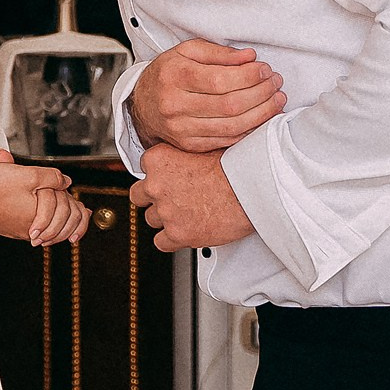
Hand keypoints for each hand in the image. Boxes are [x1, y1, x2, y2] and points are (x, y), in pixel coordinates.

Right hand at [0, 150, 83, 245]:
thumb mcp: (29, 174)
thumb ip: (52, 177)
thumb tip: (66, 182)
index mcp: (39, 219)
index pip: (70, 218)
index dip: (81, 212)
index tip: (87, 210)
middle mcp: (29, 230)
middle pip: (60, 226)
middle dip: (72, 218)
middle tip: (81, 213)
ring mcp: (16, 230)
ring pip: (45, 227)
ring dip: (57, 220)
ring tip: (65, 216)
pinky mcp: (6, 227)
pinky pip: (30, 226)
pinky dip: (40, 219)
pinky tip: (38, 209)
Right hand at [129, 38, 284, 153]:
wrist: (141, 104)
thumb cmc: (167, 74)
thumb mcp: (185, 51)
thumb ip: (218, 53)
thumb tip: (250, 58)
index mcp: (173, 76)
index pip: (220, 80)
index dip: (249, 76)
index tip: (265, 69)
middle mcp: (174, 104)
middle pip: (229, 104)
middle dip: (261, 93)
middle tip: (276, 83)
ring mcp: (181, 129)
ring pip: (232, 126)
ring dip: (262, 113)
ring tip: (276, 99)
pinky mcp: (189, 145)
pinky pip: (227, 140)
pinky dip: (250, 130)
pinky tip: (262, 117)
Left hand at [129, 142, 255, 252]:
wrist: (249, 190)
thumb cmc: (234, 167)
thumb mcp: (202, 147)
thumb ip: (183, 153)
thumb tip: (185, 155)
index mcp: (158, 159)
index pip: (144, 168)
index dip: (158, 175)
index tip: (168, 179)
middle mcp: (156, 185)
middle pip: (139, 195)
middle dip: (154, 198)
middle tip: (173, 198)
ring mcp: (165, 211)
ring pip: (151, 219)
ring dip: (165, 219)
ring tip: (187, 214)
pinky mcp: (177, 234)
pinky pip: (161, 242)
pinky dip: (171, 240)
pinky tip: (184, 233)